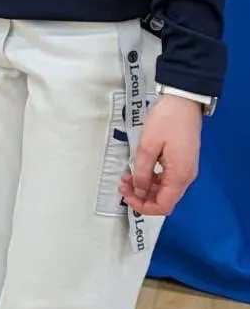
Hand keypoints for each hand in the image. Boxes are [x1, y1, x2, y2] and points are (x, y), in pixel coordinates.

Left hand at [119, 93, 200, 216]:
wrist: (183, 101)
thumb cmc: (166, 121)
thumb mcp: (148, 146)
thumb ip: (142, 172)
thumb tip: (138, 190)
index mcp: (179, 175)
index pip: (163, 206)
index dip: (143, 207)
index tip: (126, 197)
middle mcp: (186, 177)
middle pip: (164, 200)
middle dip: (141, 196)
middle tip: (122, 184)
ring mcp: (186, 169)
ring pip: (165, 190)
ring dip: (145, 187)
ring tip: (126, 176)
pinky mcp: (182, 162)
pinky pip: (167, 179)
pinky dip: (152, 178)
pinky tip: (138, 170)